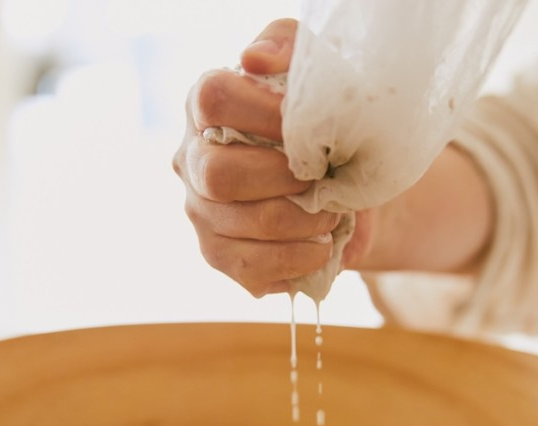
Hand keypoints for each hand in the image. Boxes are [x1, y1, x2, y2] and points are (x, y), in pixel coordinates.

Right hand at [172, 19, 343, 296]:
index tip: (310, 130)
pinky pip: (250, 267)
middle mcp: (191, 158)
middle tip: (321, 179)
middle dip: (281, 180)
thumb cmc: (324, 122)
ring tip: (333, 216)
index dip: (264, 114)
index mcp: (206, 104)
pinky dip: (296, 261)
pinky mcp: (218, 254)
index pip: (213, 99)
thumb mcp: (316, 71)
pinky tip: (320, 249)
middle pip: (217, 174)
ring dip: (300, 223)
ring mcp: (200, 211)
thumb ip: (287, 46)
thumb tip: (253, 59)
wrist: (345, 184)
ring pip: (239, 224)